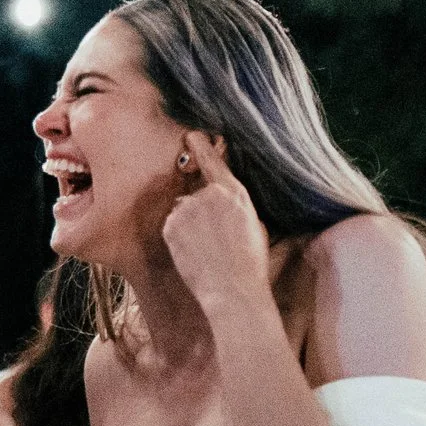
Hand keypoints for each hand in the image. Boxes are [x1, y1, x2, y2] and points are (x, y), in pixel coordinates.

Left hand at [161, 131, 270, 316]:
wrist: (232, 290)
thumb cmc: (250, 262)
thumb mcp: (255, 224)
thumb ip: (235, 205)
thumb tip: (225, 201)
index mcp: (233, 191)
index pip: (210, 158)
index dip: (199, 144)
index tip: (191, 135)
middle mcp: (207, 194)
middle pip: (196, 192)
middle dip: (200, 208)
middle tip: (214, 235)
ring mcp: (185, 210)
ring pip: (183, 210)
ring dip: (190, 222)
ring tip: (207, 248)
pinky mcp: (170, 227)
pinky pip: (173, 225)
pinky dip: (180, 236)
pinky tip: (195, 252)